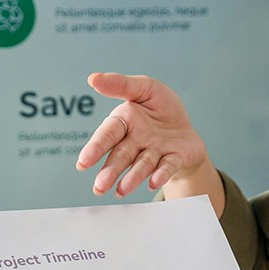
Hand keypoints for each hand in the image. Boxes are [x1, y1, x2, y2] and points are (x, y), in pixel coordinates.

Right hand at [76, 73, 211, 197]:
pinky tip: (153, 182)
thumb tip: (93, 78)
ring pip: (142, 165)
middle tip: (99, 187)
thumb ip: (121, 85)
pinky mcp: (174, 160)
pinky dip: (160, 174)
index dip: (95, 148)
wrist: (186, 129)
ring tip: (121, 191)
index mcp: (125, 122)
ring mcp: (155, 153)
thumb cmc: (161, 108)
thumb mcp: (145, 88)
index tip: (83, 163)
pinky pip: (167, 167)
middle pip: (121, 155)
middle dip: (110, 170)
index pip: (108, 134)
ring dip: (132, 177)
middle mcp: (137, 141)